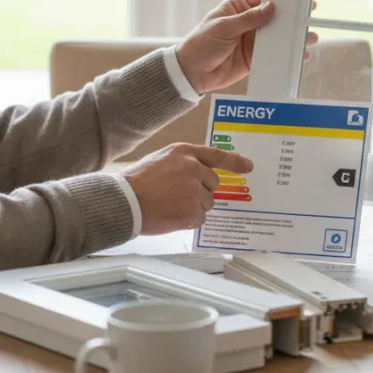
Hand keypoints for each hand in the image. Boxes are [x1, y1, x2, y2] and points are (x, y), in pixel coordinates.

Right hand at [122, 143, 251, 234]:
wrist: (123, 201)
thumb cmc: (136, 181)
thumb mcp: (161, 159)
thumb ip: (183, 163)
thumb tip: (199, 175)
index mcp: (185, 152)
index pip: (217, 155)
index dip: (235, 162)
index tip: (248, 166)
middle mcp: (194, 169)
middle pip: (213, 184)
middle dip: (202, 191)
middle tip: (178, 195)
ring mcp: (195, 191)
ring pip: (207, 202)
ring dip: (194, 206)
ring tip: (170, 205)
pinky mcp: (193, 212)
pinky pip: (200, 218)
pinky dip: (189, 220)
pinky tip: (171, 215)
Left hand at [175, 0, 318, 95]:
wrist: (191, 74)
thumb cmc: (200, 44)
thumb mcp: (223, 27)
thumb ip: (248, 18)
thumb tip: (271, 7)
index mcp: (237, 8)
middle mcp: (246, 23)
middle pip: (273, 17)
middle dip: (290, 17)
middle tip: (308, 16)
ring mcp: (251, 41)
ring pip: (276, 37)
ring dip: (291, 37)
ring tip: (308, 37)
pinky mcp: (253, 59)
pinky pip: (273, 55)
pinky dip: (285, 55)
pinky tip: (297, 56)